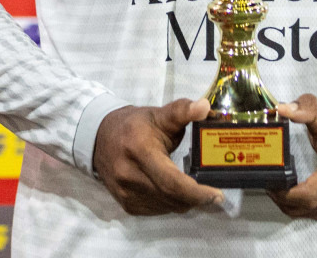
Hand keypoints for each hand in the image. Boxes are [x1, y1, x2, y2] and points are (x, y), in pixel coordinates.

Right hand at [92, 98, 225, 215]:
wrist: (100, 138)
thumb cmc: (134, 126)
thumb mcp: (159, 114)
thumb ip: (183, 110)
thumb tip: (205, 107)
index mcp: (140, 150)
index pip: (171, 181)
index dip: (196, 192)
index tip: (217, 195)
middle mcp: (129, 175)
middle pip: (171, 198)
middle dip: (196, 199)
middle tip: (214, 195)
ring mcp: (125, 193)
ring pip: (166, 207)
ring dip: (185, 202)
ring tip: (197, 191)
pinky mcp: (125, 204)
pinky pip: (156, 210)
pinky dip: (171, 204)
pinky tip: (177, 193)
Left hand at [268, 94, 316, 226]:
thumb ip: (306, 109)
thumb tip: (282, 109)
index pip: (307, 195)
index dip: (282, 192)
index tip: (270, 179)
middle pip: (303, 207)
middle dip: (281, 196)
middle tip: (271, 179)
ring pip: (307, 215)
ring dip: (291, 203)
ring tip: (282, 183)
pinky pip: (316, 217)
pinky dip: (304, 207)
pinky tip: (300, 192)